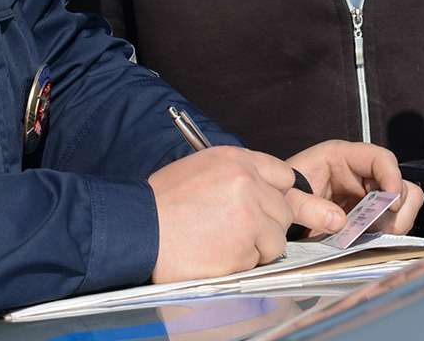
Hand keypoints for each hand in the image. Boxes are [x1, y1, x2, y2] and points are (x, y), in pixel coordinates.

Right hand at [148, 146, 346, 282]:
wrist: (139, 228)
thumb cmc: (163, 202)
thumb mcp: (200, 168)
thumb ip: (236, 175)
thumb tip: (263, 191)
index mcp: (236, 160)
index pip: (283, 175)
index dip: (276, 194)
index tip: (267, 206)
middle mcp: (248, 184)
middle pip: (284, 211)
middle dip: (267, 225)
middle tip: (239, 231)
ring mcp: (249, 217)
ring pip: (276, 240)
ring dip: (257, 248)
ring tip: (224, 244)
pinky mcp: (244, 248)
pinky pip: (258, 261)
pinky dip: (241, 264)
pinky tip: (216, 254)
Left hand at [285, 140, 423, 236]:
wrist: (274, 211)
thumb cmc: (280, 193)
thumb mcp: (287, 194)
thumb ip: (308, 206)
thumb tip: (339, 221)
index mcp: (340, 157)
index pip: (380, 159)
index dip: (391, 177)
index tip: (391, 200)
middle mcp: (359, 174)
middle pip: (401, 186)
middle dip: (395, 208)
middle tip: (377, 225)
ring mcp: (367, 196)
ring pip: (403, 207)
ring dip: (393, 224)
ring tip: (369, 233)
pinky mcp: (368, 217)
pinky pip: (390, 225)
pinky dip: (384, 235)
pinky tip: (365, 238)